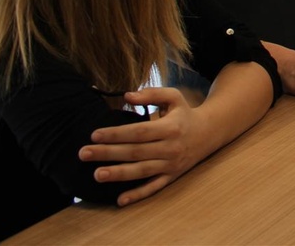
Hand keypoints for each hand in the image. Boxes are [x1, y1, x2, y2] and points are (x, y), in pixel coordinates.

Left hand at [78, 87, 214, 206]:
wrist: (209, 132)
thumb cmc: (185, 113)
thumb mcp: (173, 97)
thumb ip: (151, 94)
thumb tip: (127, 95)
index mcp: (171, 127)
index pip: (139, 132)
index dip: (116, 134)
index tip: (95, 135)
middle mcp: (171, 147)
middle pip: (136, 152)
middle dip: (108, 153)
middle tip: (84, 153)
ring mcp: (171, 164)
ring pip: (142, 171)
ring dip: (119, 174)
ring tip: (97, 175)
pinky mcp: (172, 176)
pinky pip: (154, 187)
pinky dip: (138, 195)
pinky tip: (120, 200)